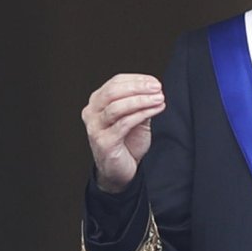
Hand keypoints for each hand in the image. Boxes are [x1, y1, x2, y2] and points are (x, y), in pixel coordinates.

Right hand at [82, 73, 165, 193]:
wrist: (120, 170)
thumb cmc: (127, 142)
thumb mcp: (136, 117)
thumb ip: (140, 103)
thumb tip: (153, 89)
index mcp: (97, 102)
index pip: (115, 82)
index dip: (137, 79)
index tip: (155, 82)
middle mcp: (91, 113)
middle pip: (113, 92)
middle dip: (138, 87)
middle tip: (157, 88)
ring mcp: (95, 128)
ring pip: (117, 107)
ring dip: (142, 100)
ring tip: (159, 98)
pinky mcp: (104, 142)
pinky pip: (124, 123)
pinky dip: (142, 113)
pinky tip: (156, 110)